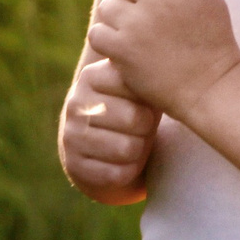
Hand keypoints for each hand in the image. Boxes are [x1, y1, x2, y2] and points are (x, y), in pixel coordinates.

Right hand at [60, 57, 160, 204]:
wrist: (106, 145)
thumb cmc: (134, 109)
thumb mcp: (140, 87)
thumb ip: (149, 73)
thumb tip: (168, 65)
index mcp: (91, 76)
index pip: (135, 85)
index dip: (151, 98)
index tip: (145, 101)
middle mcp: (75, 104)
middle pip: (133, 119)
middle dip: (147, 127)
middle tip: (143, 126)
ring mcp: (71, 135)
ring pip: (127, 149)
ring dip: (139, 150)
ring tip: (134, 142)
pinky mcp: (75, 166)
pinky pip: (118, 174)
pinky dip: (129, 171)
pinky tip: (124, 162)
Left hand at [88, 0, 239, 123]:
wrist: (211, 87)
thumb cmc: (212, 43)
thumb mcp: (206, 0)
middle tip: (139, 7)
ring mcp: (140, 24)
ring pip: (107, 5)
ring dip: (117, 17)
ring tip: (135, 34)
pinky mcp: (123, 49)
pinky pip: (98, 32)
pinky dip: (107, 39)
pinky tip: (123, 48)